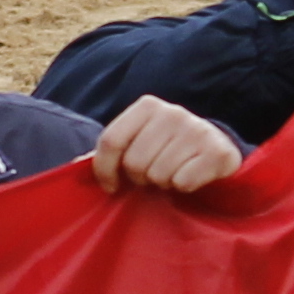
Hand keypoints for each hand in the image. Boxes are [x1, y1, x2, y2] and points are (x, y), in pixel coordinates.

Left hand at [82, 97, 246, 194]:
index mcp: (147, 106)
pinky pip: (183, 182)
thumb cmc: (168, 150)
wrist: (218, 151)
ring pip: (158, 175)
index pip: (110, 140)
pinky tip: (191, 176)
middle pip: (134, 162)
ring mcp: (196, 129)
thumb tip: (75, 164)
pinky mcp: (217, 151)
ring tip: (173, 173)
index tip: (111, 186)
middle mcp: (172, 112)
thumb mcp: (139, 142)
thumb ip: (110, 151)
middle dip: (140, 178)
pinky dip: (184, 187)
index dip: (104, 170)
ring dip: (163, 183)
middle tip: (153, 176)